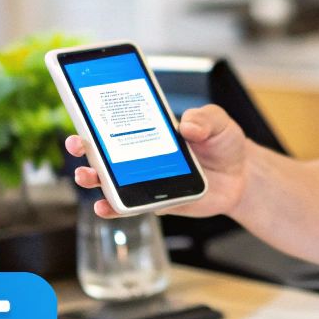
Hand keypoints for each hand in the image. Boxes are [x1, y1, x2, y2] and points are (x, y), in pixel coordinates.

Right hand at [66, 104, 248, 219]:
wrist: (241, 177)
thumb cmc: (223, 144)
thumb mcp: (218, 122)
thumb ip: (204, 118)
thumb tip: (187, 126)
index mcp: (150, 129)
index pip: (117, 120)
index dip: (95, 116)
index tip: (80, 109)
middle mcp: (140, 154)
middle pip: (104, 150)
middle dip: (84, 147)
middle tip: (76, 144)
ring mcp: (144, 179)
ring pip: (110, 180)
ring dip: (93, 178)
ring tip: (86, 175)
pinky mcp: (154, 202)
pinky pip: (129, 206)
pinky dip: (113, 208)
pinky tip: (103, 207)